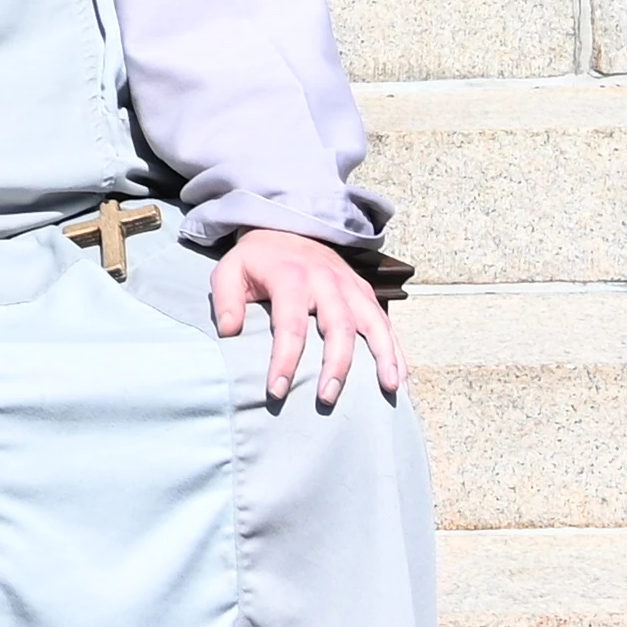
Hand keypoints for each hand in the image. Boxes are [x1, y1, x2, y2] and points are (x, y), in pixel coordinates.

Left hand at [213, 227, 406, 409]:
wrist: (288, 228)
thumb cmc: (258, 260)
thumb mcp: (229, 269)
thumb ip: (225, 299)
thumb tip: (230, 333)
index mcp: (290, 278)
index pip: (290, 326)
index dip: (284, 361)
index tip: (277, 391)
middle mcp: (326, 281)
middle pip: (339, 327)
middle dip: (336, 366)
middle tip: (327, 398)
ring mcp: (350, 286)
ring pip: (374, 323)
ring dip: (383, 357)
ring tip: (388, 389)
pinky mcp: (365, 291)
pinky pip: (385, 322)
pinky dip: (396, 350)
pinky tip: (400, 377)